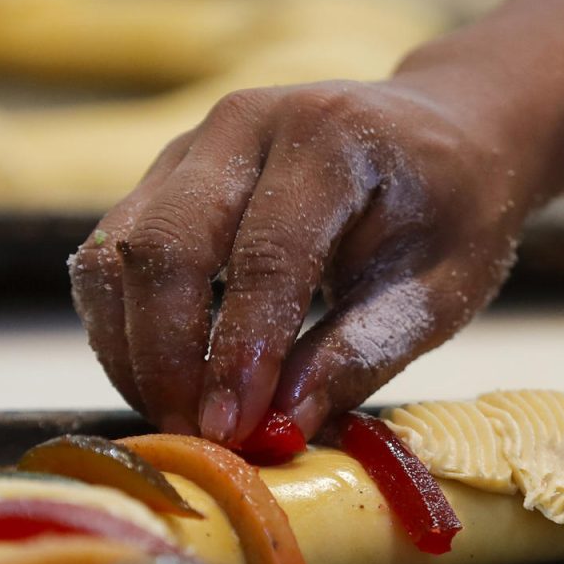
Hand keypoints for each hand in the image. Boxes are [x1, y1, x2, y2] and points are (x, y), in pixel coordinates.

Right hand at [68, 78, 532, 442]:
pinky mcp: (167, 176)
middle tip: (200, 439)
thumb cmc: (454, 214)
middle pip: (166, 244)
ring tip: (180, 418)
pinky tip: (163, 381)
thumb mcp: (438, 292)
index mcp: (331, 137)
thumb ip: (359, 355)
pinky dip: (123, 327)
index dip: (240, 351)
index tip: (231, 433)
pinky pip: (110, 253)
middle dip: (169, 356)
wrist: (444, 137)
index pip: (266, 254)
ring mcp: (194, 144)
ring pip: (119, 249)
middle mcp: (247, 124)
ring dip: (134, 348)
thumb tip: (279, 427)